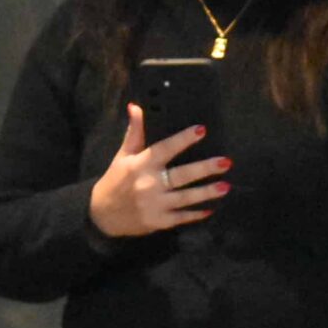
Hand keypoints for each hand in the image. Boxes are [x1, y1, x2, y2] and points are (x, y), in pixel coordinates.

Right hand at [86, 105, 229, 237]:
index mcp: (140, 165)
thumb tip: (136, 106)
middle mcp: (148, 184)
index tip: (201, 130)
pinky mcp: (158, 221)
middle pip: (181, 175)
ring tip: (226, 186)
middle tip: (226, 162)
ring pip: (185, 197)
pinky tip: (210, 209)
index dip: (183, 139)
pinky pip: (180, 217)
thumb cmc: (115, 181)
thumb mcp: (122, 156)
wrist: (101, 215)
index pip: (164, 149)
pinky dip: (195, 214)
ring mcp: (154, 205)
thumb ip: (134, 133)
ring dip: (206, 192)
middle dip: (204, 169)